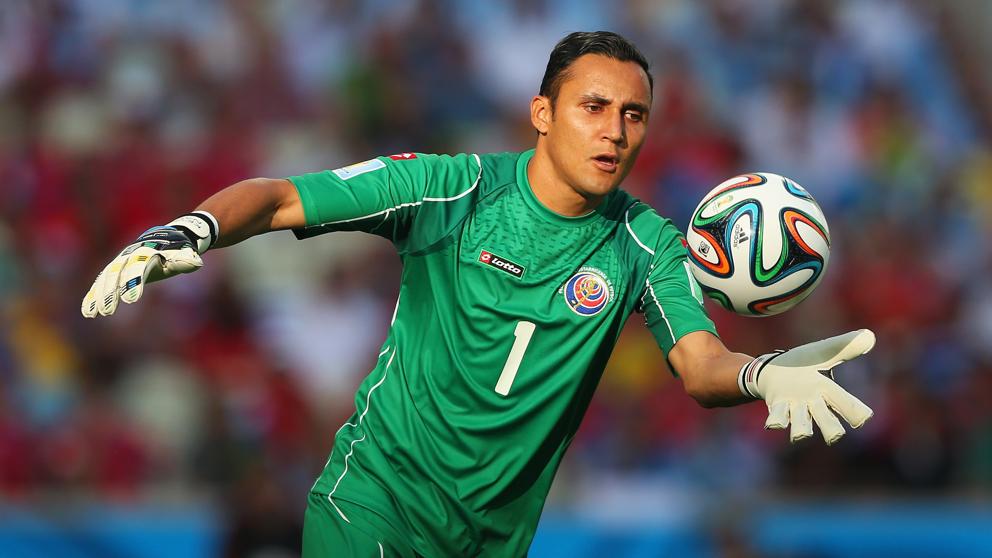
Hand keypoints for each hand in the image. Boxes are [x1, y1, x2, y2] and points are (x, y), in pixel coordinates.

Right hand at [81, 212, 216, 317]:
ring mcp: (121, 261)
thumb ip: (186, 259)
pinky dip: (94, 295)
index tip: (131, 300)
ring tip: (92, 314)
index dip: (134, 283)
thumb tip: (196, 263)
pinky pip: (103, 282)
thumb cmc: (179, 248)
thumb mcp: (185, 253)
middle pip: (117, 274)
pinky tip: (88, 311)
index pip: (138, 269)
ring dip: (99, 296)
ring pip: (106, 279)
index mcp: (147, 252)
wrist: (170, 236)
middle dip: (110, 293)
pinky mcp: (116, 268)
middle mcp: (130, 256)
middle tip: (107, 312)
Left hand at [739, 329, 874, 444]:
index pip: (846, 404)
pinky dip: (777, 422)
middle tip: (835, 435)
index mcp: (827, 390)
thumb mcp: (822, 352)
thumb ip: (844, 347)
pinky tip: (774, 425)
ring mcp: (794, 408)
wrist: (771, 369)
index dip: (855, 412)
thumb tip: (869, 336)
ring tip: (801, 435)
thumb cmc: (801, 363)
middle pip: (826, 421)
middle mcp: (813, 404)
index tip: (863, 419)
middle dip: (831, 429)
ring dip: (801, 430)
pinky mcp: (777, 407)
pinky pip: (778, 418)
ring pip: (801, 426)